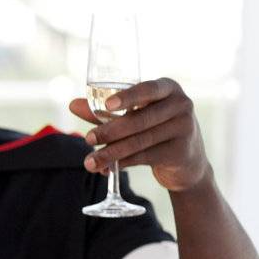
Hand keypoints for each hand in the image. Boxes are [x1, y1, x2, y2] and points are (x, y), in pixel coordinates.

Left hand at [70, 78, 212, 192]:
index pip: (148, 89)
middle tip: (88, 139)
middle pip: (140, 119)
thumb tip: (72, 105)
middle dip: (110, 131)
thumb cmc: (154, 128)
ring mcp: (184, 128)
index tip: (108, 105)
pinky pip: (145, 157)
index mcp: (168, 88)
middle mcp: (181, 104)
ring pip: (140, 141)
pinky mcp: (180, 151)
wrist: (187, 160)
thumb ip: (104, 111)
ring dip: (111, 153)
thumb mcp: (134, 115)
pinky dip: (123, 163)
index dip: (128, 97)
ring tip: (90, 162)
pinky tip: (107, 169)